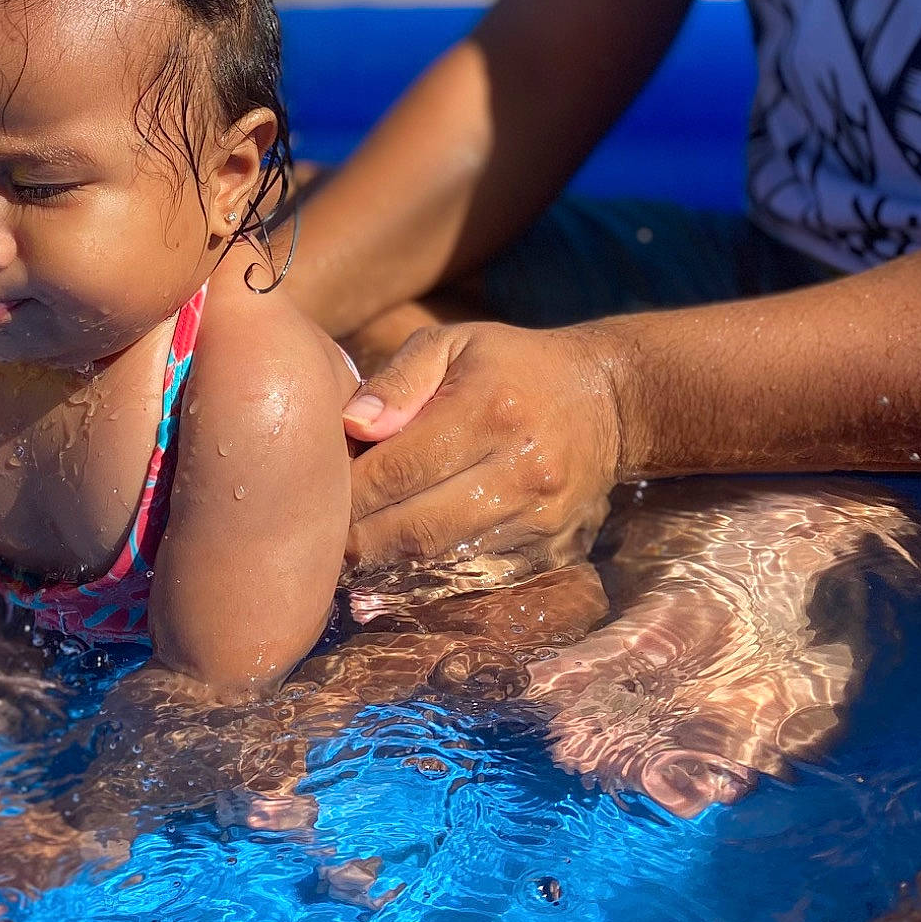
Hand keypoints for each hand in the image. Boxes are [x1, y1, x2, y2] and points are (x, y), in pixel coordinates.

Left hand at [343, 321, 620, 575]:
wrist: (606, 404)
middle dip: (358, 538)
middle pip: (416, 527)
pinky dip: (431, 574)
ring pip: (443, 560)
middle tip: (320, 536)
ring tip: (351, 550)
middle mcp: (520, 470)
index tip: (314, 493)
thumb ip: (397, 381)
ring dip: (388, 563)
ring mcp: (541, 519)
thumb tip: (352, 426)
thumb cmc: (509, 367)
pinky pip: (476, 577)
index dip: (347, 491)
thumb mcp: (452, 344)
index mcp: (489, 411)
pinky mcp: (552, 553)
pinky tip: (401, 559)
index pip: (397, 470)